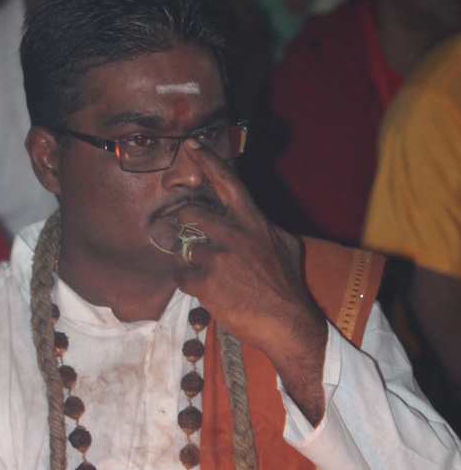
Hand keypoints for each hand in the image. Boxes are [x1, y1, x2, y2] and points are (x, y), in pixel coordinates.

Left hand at [174, 143, 326, 424]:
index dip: (208, 161)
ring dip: (188, 260)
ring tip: (204, 272)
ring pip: (184, 248)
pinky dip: (188, 284)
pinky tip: (206, 291)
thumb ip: (262, 227)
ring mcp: (218, 258)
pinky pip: (181, 276)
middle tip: (183, 231)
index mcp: (254, 222)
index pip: (228, 183)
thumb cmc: (287, 286)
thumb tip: (251, 218)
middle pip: (191, 213)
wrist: (288, 323)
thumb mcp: (284, 246)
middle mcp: (234, 234)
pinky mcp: (206, 282)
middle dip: (183, 221)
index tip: (192, 145)